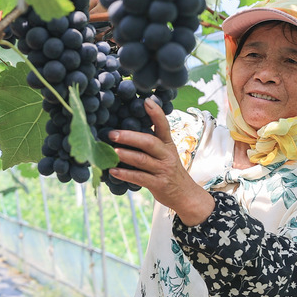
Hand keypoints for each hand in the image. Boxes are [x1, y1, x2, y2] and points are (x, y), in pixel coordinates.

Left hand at [108, 98, 214, 225]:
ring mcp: (163, 170)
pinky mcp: (158, 184)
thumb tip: (127, 127)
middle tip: (112, 133)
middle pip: (149, 142)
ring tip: (112, 151)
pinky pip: (139, 178)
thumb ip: (151, 142)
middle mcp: (166, 155)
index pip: (164, 126)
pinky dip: (125, 174)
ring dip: (126, 155)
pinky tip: (113, 171)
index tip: (146, 101)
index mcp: (167, 144)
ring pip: (142, 160)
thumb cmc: (168, 170)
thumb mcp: (165, 153)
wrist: (185, 195)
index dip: (156, 113)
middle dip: (130, 137)